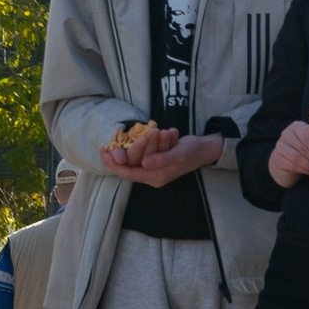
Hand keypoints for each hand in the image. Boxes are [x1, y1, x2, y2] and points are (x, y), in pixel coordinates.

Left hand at [100, 127, 222, 186]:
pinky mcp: (155, 161)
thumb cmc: (192, 151)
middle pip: (129, 166)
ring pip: (136, 158)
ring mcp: (153, 169)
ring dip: (140, 143)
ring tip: (156, 131)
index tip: (103, 151)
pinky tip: (158, 134)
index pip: (128, 173)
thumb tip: (144, 163)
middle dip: (123, 152)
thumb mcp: (180, 153)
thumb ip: (162, 159)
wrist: (204, 150)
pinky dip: (145, 142)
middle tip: (110, 143)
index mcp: (155, 177)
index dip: (114, 164)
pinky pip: (143, 153)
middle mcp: (152, 176)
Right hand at [268, 119, 308, 187]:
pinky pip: (291, 165)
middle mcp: (286, 134)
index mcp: (296, 126)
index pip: (307, 135)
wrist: (289, 159)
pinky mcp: (278, 158)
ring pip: (296, 157)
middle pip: (302, 146)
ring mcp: (280, 146)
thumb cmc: (307, 148)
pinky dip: (302, 169)